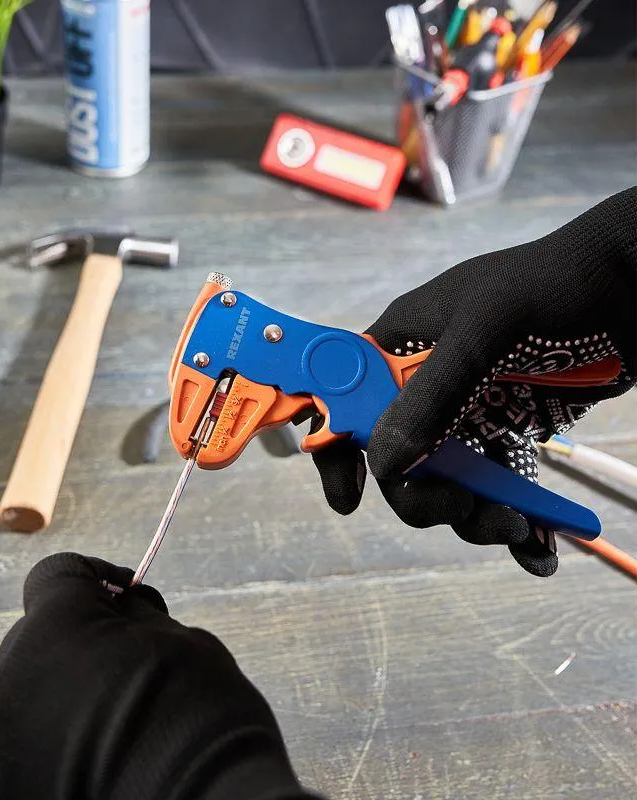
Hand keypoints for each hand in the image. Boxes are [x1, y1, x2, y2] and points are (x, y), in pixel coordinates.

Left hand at [0, 553, 318, 799]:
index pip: (56, 575)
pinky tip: (91, 765)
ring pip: (24, 697)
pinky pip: (12, 750)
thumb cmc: (203, 723)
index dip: (94, 576)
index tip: (126, 594)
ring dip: (61, 697)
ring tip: (114, 728)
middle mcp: (8, 681)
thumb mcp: (183, 642)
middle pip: (37, 638)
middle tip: (130, 666)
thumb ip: (137, 615)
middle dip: (78, 641)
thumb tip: (121, 605)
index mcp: (55, 629)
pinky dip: (45, 748)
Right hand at [312, 187, 636, 576]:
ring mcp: (469, 409)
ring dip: (476, 517)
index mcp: (401, 345)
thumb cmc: (556, 283)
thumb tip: (382, 462)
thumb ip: (432, 394)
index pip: (344, 400)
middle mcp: (426, 382)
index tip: (349, 498)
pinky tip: (538, 548)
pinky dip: (516, 520)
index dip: (337, 448)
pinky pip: (498, 484)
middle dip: (425, 494)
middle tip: (463, 508)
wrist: (635, 283)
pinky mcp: (512, 429)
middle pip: (398, 456)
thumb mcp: (485, 330)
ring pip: (448, 481)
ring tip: (520, 529)